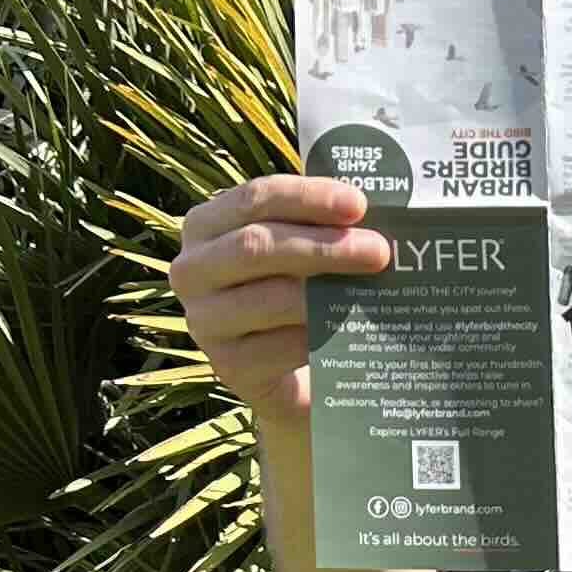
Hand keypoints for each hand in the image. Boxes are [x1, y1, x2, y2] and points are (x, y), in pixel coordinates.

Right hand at [170, 173, 393, 422]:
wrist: (285, 373)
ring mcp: (205, 321)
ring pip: (271, 298)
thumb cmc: (293, 293)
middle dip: (323, 246)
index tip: (358, 205)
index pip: (255, 199)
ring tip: (373, 289)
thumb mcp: (295, 251)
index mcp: (205, 226)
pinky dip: (321, 336)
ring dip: (328, 292)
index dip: (308, 198)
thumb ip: (317, 227)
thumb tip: (369, 218)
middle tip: (378, 250)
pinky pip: (282, 346)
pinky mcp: (229, 366)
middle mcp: (192, 270)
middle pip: (257, 246)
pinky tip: (352, 331)